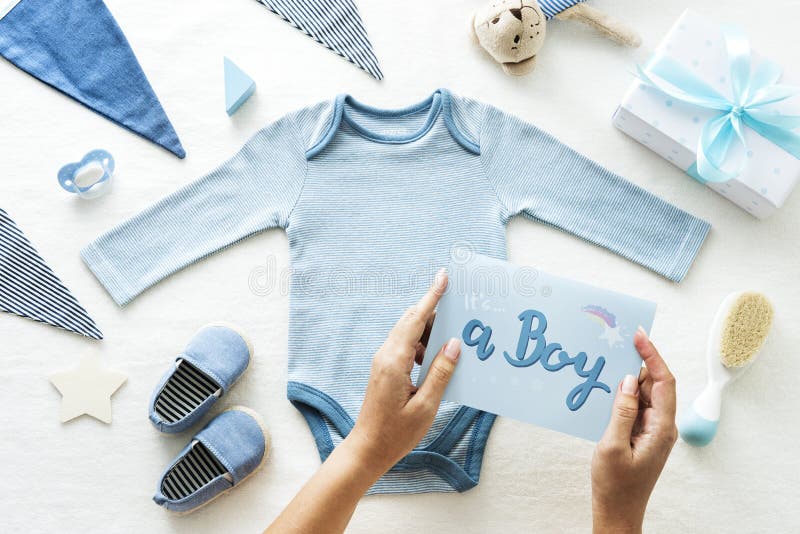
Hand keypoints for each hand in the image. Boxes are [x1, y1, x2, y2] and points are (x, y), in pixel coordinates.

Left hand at [345, 268, 460, 477]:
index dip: (432, 296)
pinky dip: (422, 344)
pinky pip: (404, 346)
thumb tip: (453, 344)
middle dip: (433, 308)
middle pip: (411, 320)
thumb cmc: (396, 433)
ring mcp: (383, 361)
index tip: (443, 276)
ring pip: (407, 332)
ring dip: (429, 329)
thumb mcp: (426, 405)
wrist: (367, 449)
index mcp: (395, 360)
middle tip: (457, 302)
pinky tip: (435, 357)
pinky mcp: (384, 370)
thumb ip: (440, 372)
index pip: (416, 319)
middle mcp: (386, 355)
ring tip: (452, 335)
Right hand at [591, 328, 677, 533]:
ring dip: (627, 379)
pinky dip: (622, 395)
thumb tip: (629, 380)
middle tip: (617, 344)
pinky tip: (606, 390)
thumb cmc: (615, 485)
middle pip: (654, 385)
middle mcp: (662, 426)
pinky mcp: (641, 435)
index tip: (639, 336)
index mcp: (661, 428)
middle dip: (638, 362)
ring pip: (643, 395)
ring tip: (607, 364)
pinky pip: (634, 407)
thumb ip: (622, 410)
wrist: (618, 512)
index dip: (653, 356)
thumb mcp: (612, 445)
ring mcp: (652, 431)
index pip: (664, 382)